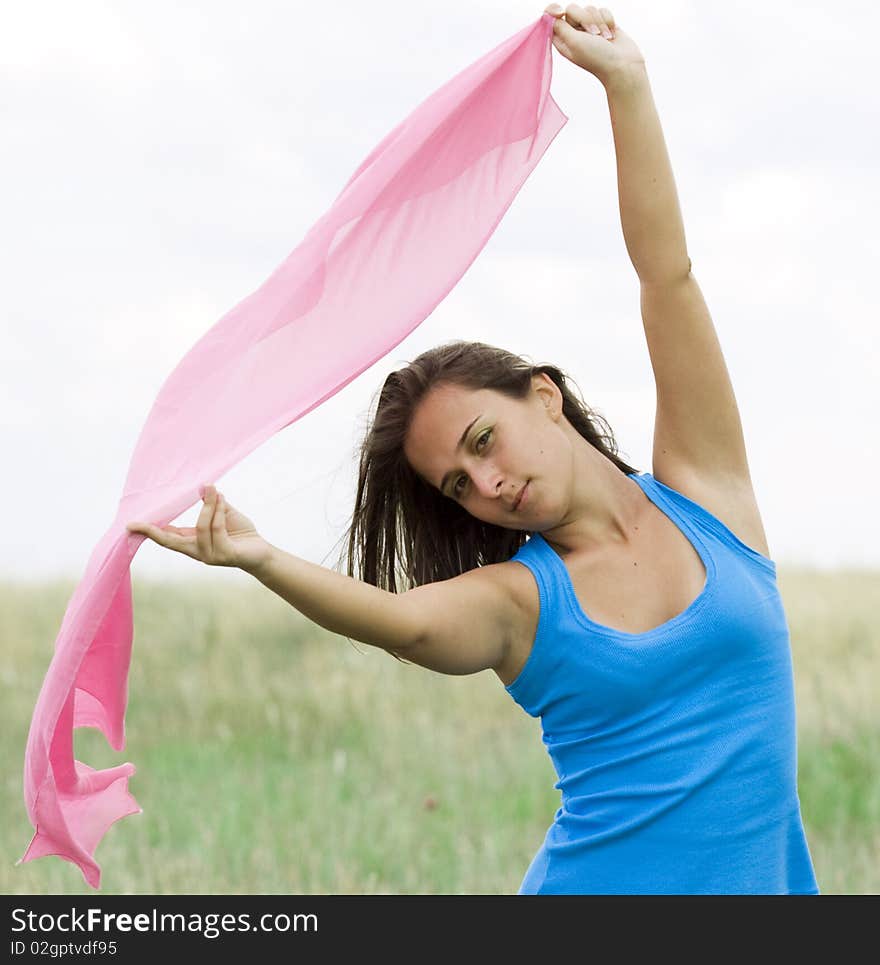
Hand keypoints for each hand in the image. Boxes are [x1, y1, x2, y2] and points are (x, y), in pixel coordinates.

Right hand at [127, 484, 271, 570]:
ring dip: (208, 506)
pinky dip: (220, 513)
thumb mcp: (223, 513)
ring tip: (214, 490)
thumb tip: (202, 487)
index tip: (131, 525)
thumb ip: (211, 503)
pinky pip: (216, 530)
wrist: (262, 551)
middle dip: (153, 531)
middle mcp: (197, 552)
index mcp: (193, 542)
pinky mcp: (224, 556)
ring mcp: (209, 556)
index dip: (150, 530)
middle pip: (170, 542)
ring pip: (200, 527)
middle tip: (135, 523)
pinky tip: (223, 501)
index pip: (167, 537)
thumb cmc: (241, 533)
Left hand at [544, 5, 644, 85]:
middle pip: (572, 9)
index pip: (552, 18)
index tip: (560, 12)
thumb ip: (560, 27)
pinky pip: (603, 10)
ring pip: (589, 8)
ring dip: (599, 22)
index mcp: (563, 40)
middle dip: (584, 18)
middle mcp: (575, 33)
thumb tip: (549, 15)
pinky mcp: (604, 24)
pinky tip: (611, 35)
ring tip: (604, 39)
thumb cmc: (597, 57)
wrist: (623, 65)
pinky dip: (608, 21)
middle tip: (592, 34)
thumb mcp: (573, 42)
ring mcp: (590, 28)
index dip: (553, 11)